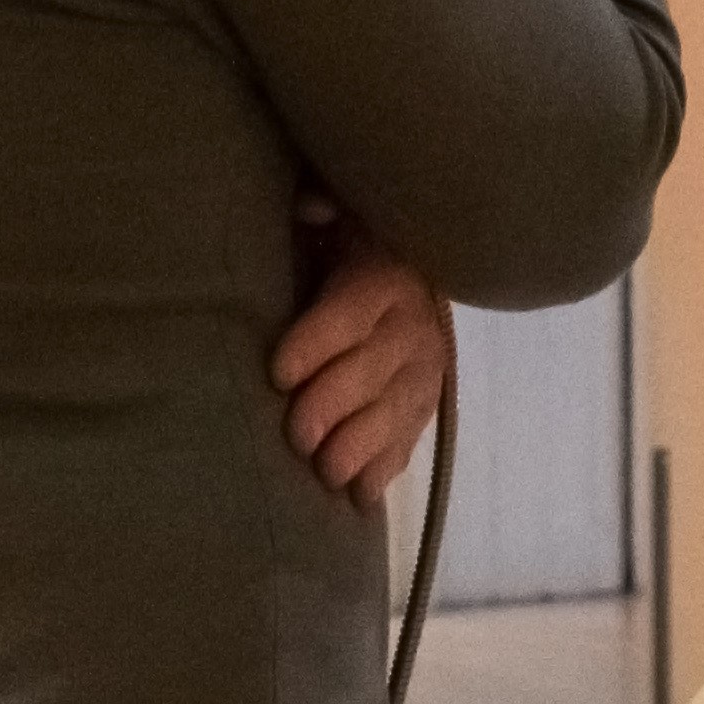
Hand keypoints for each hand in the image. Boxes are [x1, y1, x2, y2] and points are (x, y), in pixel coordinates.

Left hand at [271, 216, 452, 508]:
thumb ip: (320, 209)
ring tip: (324, 472)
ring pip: (394, 414)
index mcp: (385, 277)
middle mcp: (413, 326)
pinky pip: (409, 442)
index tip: (278, 372)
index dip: (316, 343)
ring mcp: (424, 372)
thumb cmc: (343, 248)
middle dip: (332, 406)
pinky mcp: (425, 407)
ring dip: (360, 448)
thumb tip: (309, 206)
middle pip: (372, 372)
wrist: (405, 275)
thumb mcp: (335, 219)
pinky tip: (358, 496)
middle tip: (296, 434)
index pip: (352, 312)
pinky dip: (384, 472)